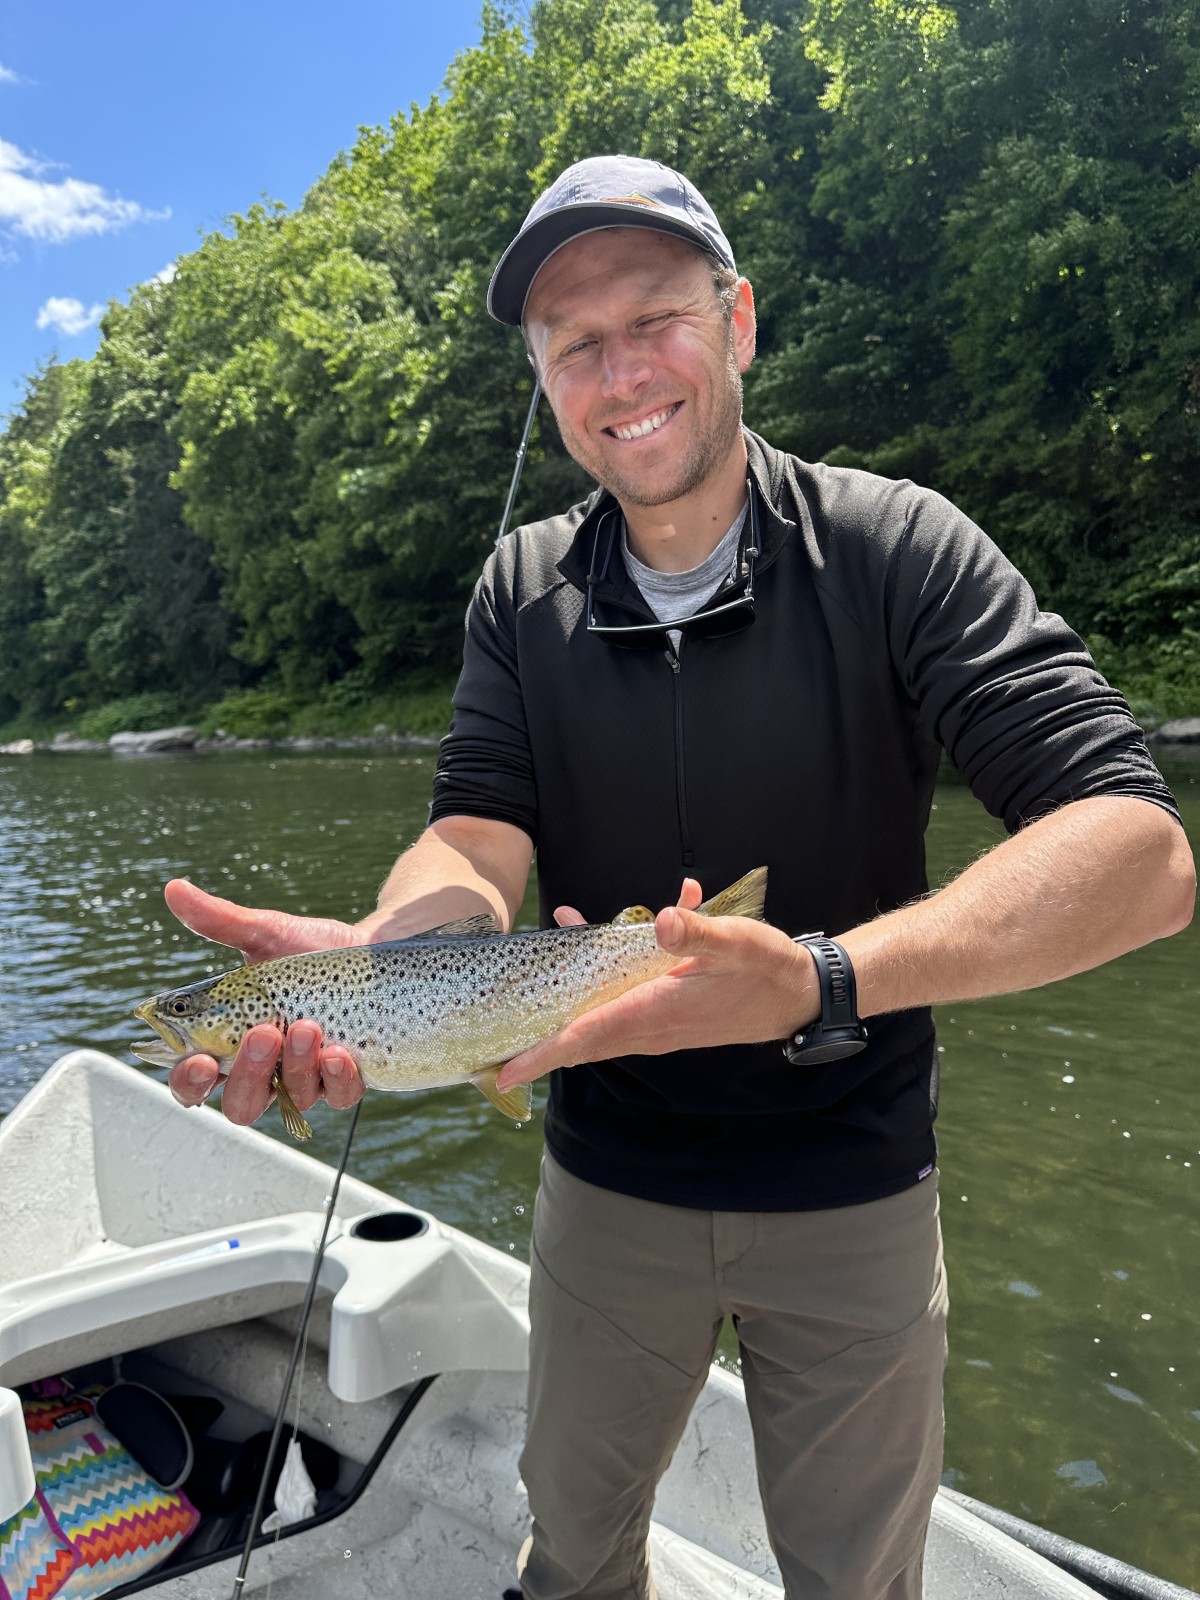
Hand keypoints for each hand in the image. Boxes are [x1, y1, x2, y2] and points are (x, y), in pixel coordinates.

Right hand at [162, 879, 365, 1124]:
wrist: (375, 951)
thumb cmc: (311, 950)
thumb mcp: (267, 934)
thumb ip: (220, 920)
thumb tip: (173, 888)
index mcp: (231, 1043)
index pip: (195, 1081)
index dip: (189, 1082)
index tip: (198, 1060)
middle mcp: (267, 1071)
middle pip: (240, 1105)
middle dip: (248, 1076)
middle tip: (263, 1033)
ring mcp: (309, 1080)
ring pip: (291, 1101)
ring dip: (295, 1068)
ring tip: (306, 1026)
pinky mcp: (348, 1079)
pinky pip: (340, 1096)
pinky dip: (336, 1079)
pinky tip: (338, 1052)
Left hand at [495, 879, 819, 1088]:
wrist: (802, 996)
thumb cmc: (768, 968)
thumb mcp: (736, 941)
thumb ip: (697, 931)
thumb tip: (659, 920)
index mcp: (655, 1011)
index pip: (585, 1038)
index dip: (541, 1053)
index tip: (502, 1071)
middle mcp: (650, 1026)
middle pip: (580, 1037)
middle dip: (537, 1036)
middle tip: (493, 1036)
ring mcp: (658, 1024)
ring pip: (598, 1018)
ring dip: (570, 994)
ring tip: (559, 936)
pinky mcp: (668, 1015)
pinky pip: (621, 1005)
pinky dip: (607, 979)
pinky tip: (629, 924)